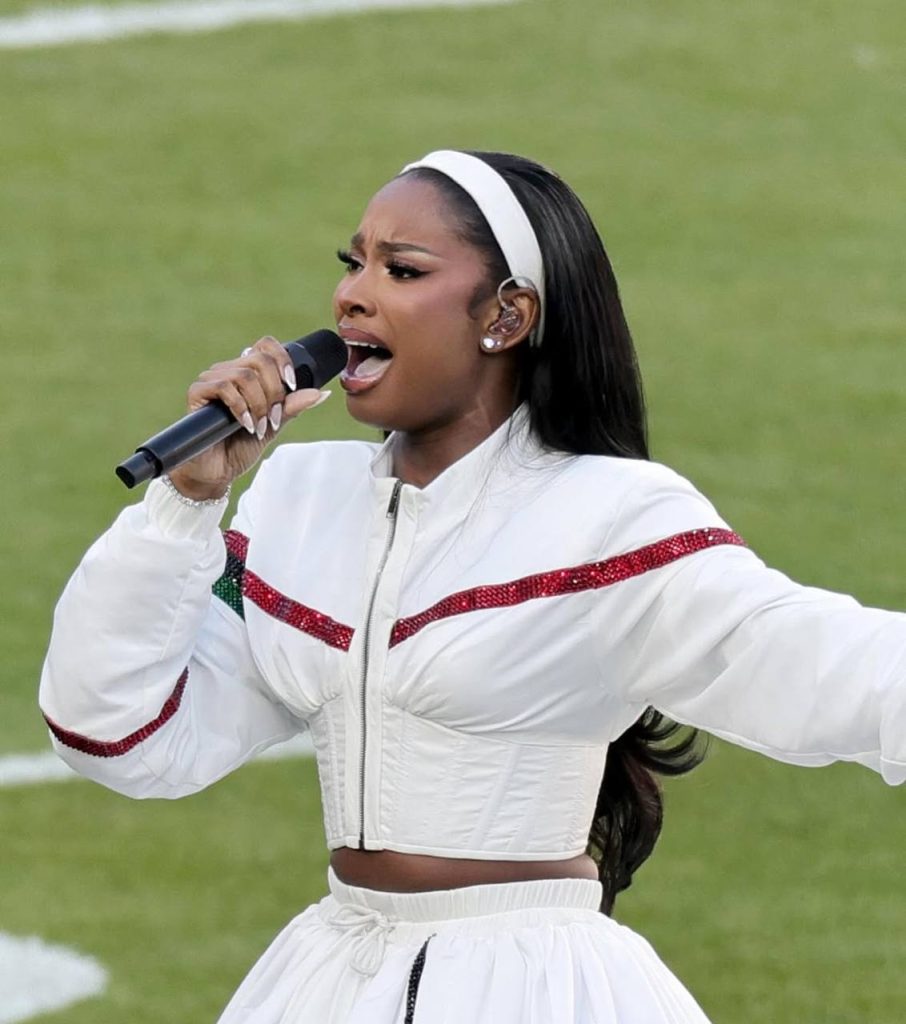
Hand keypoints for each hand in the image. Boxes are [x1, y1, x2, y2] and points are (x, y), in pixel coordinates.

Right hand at [167, 336, 329, 499]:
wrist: (217, 471)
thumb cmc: (240, 446)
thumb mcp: (273, 425)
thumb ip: (292, 407)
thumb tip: (321, 393)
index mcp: (248, 373)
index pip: (266, 345)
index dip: (283, 360)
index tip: (291, 385)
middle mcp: (229, 371)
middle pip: (260, 360)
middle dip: (274, 392)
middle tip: (272, 419)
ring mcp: (211, 380)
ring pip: (245, 375)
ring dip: (259, 404)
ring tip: (258, 427)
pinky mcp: (196, 393)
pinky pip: (224, 387)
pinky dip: (241, 407)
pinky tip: (246, 425)